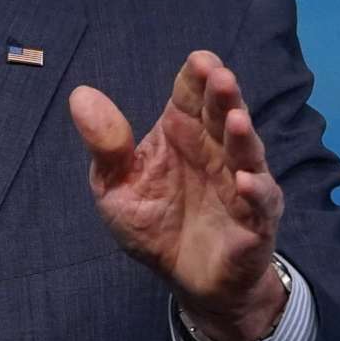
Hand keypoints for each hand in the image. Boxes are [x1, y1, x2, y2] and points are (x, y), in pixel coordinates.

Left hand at [69, 50, 286, 340]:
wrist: (186, 279)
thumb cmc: (154, 225)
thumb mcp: (116, 186)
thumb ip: (105, 145)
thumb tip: (80, 95)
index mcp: (182, 135)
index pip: (191, 97)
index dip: (197, 78)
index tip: (200, 60)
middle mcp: (216, 152)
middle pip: (222, 117)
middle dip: (223, 96)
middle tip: (221, 77)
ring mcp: (239, 185)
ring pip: (247, 154)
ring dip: (243, 136)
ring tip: (236, 119)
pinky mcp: (255, 222)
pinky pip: (259, 204)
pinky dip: (254, 191)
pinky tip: (243, 180)